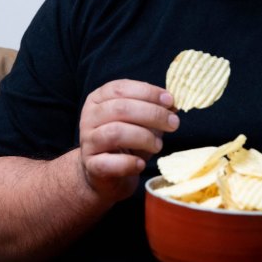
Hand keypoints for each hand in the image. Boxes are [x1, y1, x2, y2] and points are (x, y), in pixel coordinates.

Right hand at [79, 79, 178, 204]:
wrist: (105, 173)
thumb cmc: (126, 141)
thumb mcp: (140, 120)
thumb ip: (154, 109)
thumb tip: (173, 104)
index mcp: (99, 99)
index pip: (121, 88)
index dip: (148, 92)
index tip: (170, 100)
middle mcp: (89, 117)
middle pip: (120, 108)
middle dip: (152, 114)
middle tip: (173, 123)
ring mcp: (88, 141)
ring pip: (116, 133)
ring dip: (144, 137)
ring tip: (158, 145)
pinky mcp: (91, 165)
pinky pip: (109, 163)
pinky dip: (129, 163)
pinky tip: (141, 164)